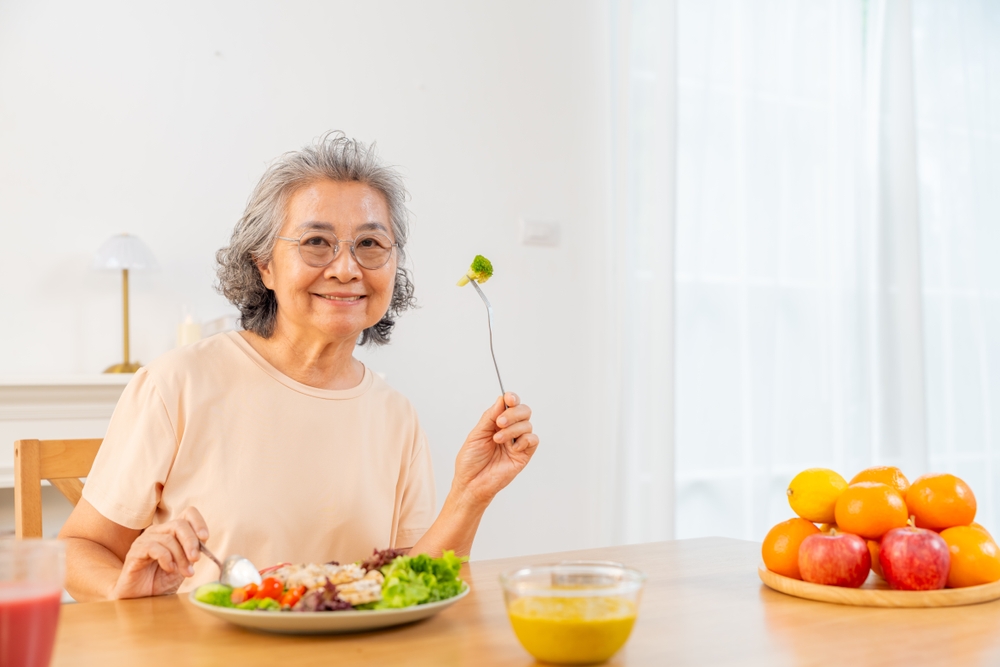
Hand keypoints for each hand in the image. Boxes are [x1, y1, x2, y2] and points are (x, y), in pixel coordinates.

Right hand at [110, 507, 208, 598]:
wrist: (143, 597)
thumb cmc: (162, 579)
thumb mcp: (184, 564)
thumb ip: (193, 551)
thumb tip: (203, 540)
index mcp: (172, 531)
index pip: (188, 513)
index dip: (199, 522)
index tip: (205, 538)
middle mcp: (159, 531)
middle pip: (179, 524)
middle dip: (191, 542)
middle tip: (196, 559)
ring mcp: (145, 539)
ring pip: (168, 538)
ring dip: (180, 557)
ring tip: (185, 572)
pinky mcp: (135, 551)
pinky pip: (153, 547)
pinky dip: (166, 559)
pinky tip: (169, 569)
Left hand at [451, 393, 538, 509]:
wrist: (471, 483)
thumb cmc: (470, 461)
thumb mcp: (476, 434)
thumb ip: (490, 417)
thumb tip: (502, 399)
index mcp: (497, 423)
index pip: (510, 405)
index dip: (512, 398)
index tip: (509, 398)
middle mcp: (509, 431)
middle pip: (523, 411)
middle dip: (513, 413)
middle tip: (499, 422)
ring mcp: (517, 443)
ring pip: (527, 425)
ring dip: (512, 430)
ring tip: (498, 440)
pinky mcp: (524, 455)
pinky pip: (533, 440)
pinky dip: (524, 440)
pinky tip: (512, 447)